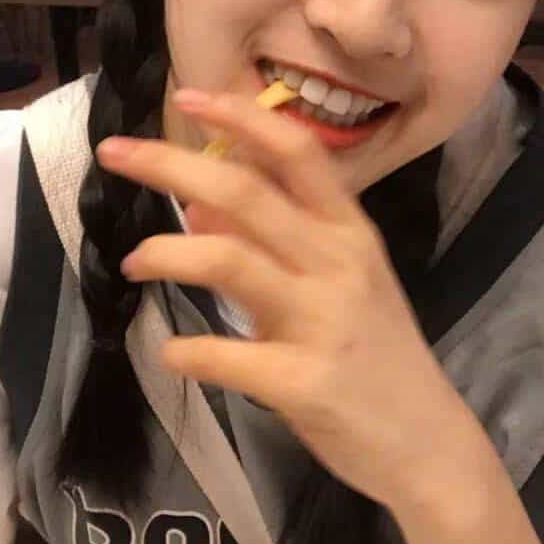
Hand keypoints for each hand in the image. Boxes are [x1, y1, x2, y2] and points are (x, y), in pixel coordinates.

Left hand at [96, 89, 481, 513]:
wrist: (428, 446)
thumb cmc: (377, 364)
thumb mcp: (339, 290)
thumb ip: (276, 248)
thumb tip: (203, 209)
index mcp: (350, 235)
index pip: (297, 154)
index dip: (241, 118)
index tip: (188, 97)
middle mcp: (338, 265)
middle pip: (244, 193)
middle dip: (171, 166)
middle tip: (114, 156)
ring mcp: (323, 322)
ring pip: (228, 260)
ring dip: (166, 253)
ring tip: (134, 262)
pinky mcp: (304, 382)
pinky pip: (227, 357)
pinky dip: (187, 353)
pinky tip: (170, 354)